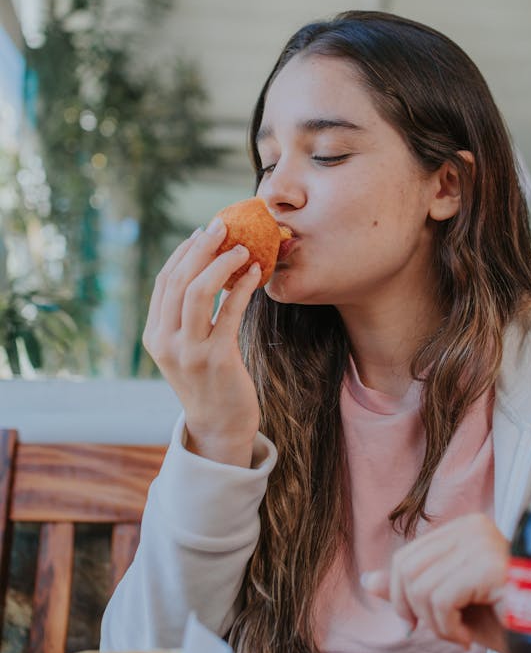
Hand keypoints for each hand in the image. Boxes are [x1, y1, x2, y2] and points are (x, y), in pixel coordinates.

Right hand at [142, 218, 262, 465]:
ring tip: (243, 248)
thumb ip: (187, 316)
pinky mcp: (216, 359)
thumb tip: (204, 268)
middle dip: (201, 248)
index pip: (164, 282)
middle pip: (179, 280)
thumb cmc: (210, 380)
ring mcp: (188, 351)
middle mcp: (165, 341)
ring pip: (198, 291)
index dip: (183, 253)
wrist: (220, 425)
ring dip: (221, 263)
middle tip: (221, 226)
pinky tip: (255, 274)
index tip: (201, 233)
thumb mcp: (187, 347)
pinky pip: (229, 311)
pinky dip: (242, 288)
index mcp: (153, 335)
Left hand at [361, 514, 508, 652]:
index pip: (406, 556)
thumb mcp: (449, 606)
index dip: (402, 597)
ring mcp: (484, 543)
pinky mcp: (491, 566)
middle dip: (415, 612)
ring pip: (420, 587)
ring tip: (460, 636)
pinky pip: (440, 599)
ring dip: (435, 625)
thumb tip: (368, 580)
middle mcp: (474, 527)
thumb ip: (411, 590)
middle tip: (443, 634)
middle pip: (407, 569)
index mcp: (465, 528)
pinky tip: (468, 640)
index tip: (422, 625)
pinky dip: (447, 629)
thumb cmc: (505, 623)